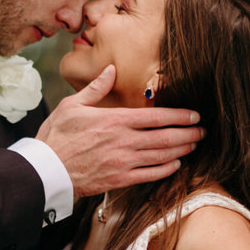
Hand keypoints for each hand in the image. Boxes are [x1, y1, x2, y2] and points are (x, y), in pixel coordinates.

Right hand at [36, 65, 202, 198]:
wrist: (45, 170)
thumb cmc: (56, 136)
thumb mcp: (72, 105)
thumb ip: (96, 88)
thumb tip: (111, 70)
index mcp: (115, 120)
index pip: (156, 116)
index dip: (180, 116)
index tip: (194, 115)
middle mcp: (124, 141)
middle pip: (165, 136)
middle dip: (188, 133)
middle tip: (203, 131)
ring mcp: (124, 162)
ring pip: (162, 155)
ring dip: (182, 150)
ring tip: (195, 145)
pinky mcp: (120, 179)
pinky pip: (150, 175)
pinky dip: (166, 169)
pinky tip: (176, 165)